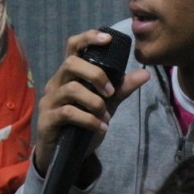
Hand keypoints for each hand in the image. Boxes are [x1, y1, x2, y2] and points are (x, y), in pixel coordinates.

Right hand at [33, 29, 149, 174]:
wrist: (64, 155)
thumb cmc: (82, 124)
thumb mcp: (106, 104)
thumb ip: (121, 88)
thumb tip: (146, 74)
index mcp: (70, 74)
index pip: (73, 46)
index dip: (88, 38)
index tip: (108, 38)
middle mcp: (56, 83)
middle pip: (71, 63)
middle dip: (96, 75)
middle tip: (111, 92)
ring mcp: (49, 100)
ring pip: (71, 89)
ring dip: (95, 102)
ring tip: (106, 116)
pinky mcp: (47, 119)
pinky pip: (68, 113)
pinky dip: (89, 120)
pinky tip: (100, 128)